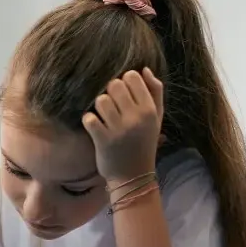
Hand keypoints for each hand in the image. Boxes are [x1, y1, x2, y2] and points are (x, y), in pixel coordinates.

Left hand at [81, 68, 164, 183]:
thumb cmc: (144, 144)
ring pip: (101, 100)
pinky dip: (88, 120)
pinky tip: (94, 126)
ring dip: (99, 106)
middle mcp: (135, 117)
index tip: (123, 94)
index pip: (132, 77)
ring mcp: (118, 129)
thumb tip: (144, 69)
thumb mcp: (156, 118)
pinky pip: (89, 118)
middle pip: (114, 85)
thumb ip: (155, 92)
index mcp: (149, 109)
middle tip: (112, 105)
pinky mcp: (102, 140)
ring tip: (103, 116)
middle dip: (110, 92)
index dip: (124, 81)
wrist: (133, 177)